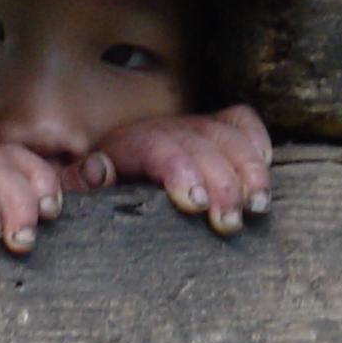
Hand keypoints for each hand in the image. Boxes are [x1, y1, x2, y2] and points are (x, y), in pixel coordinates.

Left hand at [63, 104, 271, 235]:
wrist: (111, 166)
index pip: (158, 148)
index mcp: (128, 144)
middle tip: (230, 222)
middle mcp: (164, 130)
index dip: (180, 172)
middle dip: (221, 183)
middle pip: (200, 145)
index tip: (196, 205)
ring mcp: (192, 127)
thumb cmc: (98, 188)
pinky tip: (265, 167)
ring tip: (257, 206)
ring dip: (248, 170)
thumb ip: (80, 182)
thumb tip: (97, 170)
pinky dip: (256, 139)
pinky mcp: (215, 128)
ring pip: (226, 136)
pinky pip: (241, 120)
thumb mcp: (76, 188)